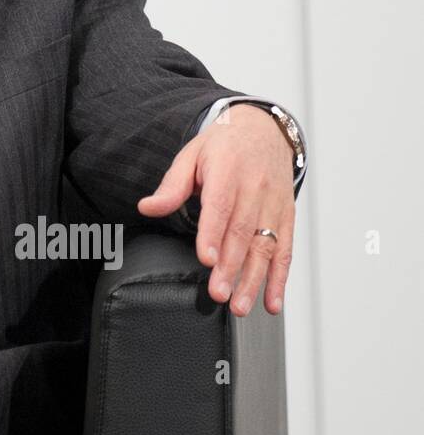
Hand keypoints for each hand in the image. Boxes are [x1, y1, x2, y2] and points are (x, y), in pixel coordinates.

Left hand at [136, 104, 295, 316]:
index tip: (205, 259)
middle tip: (218, 293)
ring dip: (254, 279)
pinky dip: (280, 278)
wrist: (263, 130)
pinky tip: (271, 301)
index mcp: (228, 170)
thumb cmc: (223, 146)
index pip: (220, 206)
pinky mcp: (287, 216)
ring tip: (240, 304)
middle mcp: (255, 188)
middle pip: (242, 232)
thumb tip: (147, 206)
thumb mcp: (191, 155)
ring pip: (266, 246)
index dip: (213, 234)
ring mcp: (274, 203)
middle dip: (230, 267)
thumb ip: (171, 186)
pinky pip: (285, 250)